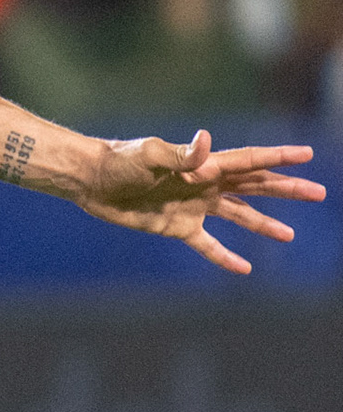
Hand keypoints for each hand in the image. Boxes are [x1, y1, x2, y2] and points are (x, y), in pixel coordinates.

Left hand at [77, 131, 325, 273]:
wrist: (93, 180)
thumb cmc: (120, 161)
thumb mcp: (149, 155)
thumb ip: (180, 155)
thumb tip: (207, 142)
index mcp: (204, 165)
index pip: (249, 160)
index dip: (279, 157)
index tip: (307, 155)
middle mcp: (204, 184)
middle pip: (254, 187)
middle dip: (286, 189)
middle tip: (318, 192)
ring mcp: (193, 206)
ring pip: (238, 215)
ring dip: (263, 224)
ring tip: (288, 235)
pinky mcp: (177, 227)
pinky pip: (207, 245)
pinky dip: (225, 256)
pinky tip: (244, 268)